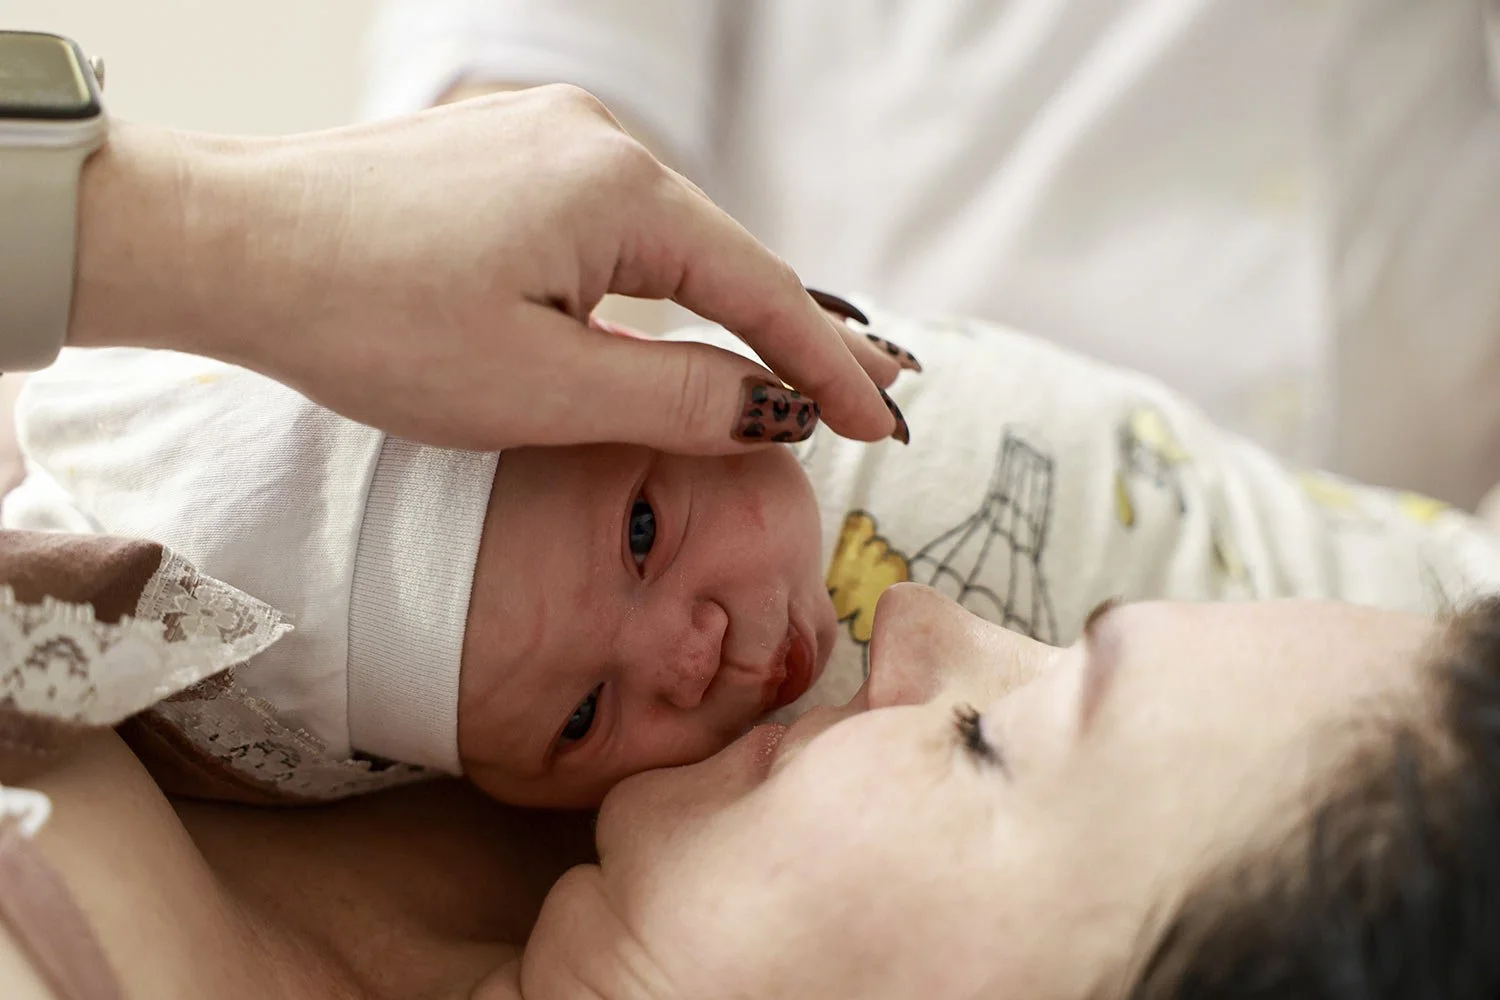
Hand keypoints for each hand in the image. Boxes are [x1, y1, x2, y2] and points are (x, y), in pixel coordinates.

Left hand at [70, 88, 908, 453]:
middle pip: (725, 254)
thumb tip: (775, 404)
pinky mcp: (502, 155)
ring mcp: (543, 137)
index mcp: (620, 189)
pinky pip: (607, 224)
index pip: (764, 290)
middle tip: (872, 391)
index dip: (831, 366)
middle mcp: (595, 139)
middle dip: (795, 333)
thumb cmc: (370, 321)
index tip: (887, 424)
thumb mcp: (541, 388)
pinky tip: (672, 310)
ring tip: (788, 364)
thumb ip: (677, 395)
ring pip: (666, 240)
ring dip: (723, 306)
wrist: (228, 247)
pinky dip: (654, 281)